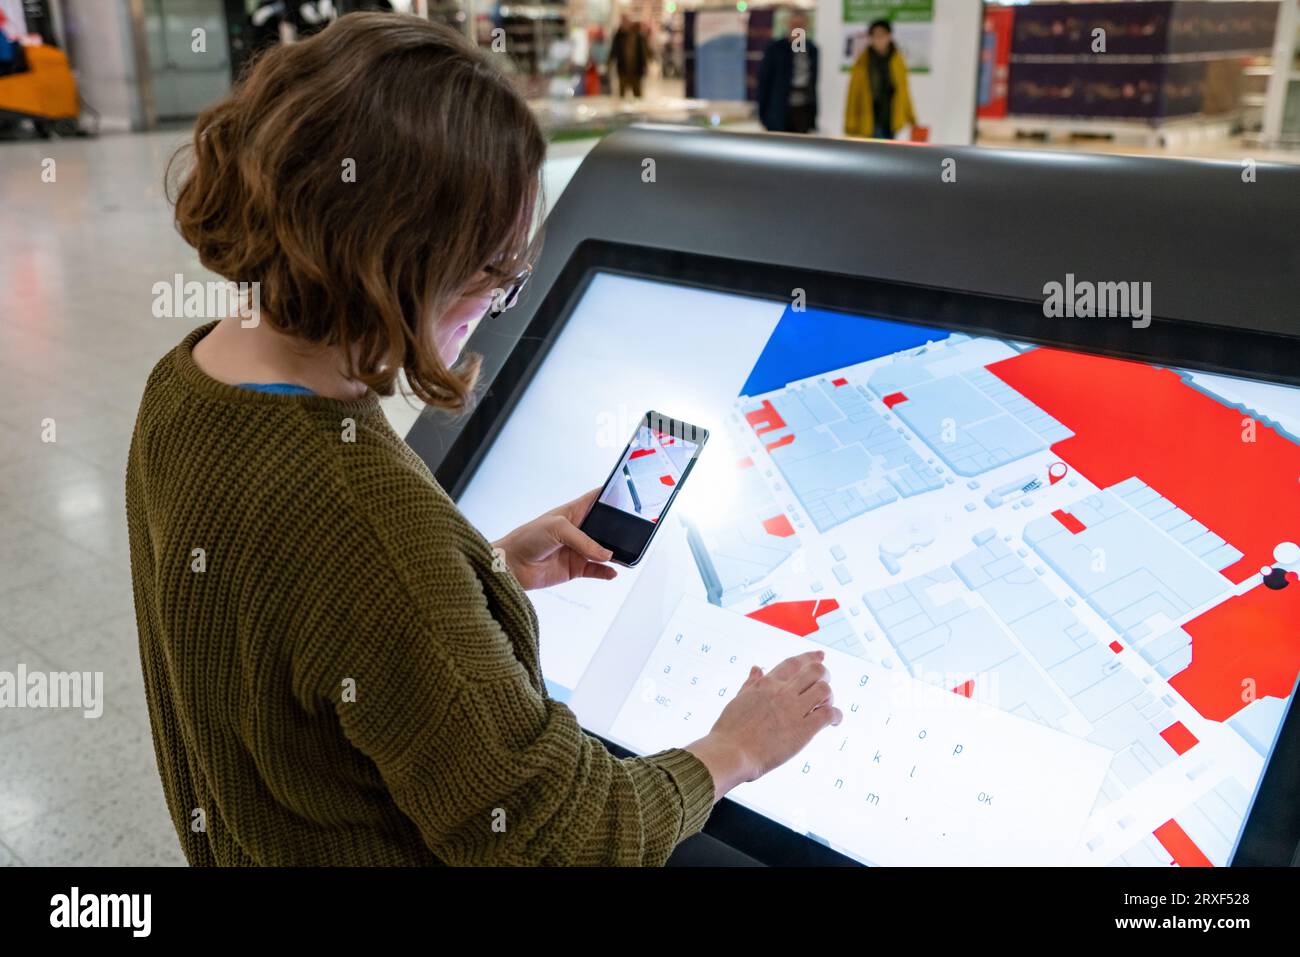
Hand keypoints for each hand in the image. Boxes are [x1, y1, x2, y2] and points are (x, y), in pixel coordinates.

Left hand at [492, 488, 617, 590]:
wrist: (511, 565)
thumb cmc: (528, 538)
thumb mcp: (557, 528)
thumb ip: (584, 540)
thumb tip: (606, 554)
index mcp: (574, 512)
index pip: (597, 499)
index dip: (612, 495)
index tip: (629, 494)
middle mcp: (578, 530)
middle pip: (606, 527)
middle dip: (619, 530)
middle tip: (634, 532)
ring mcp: (578, 550)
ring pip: (604, 551)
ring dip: (616, 553)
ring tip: (628, 555)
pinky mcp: (575, 568)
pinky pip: (597, 570)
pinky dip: (607, 572)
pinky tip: (613, 572)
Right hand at [685, 650, 841, 800]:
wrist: (731, 752)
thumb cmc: (730, 730)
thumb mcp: (739, 699)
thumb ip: (751, 683)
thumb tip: (756, 668)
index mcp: (766, 684)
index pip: (793, 663)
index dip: (809, 657)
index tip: (820, 656)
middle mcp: (782, 692)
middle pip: (814, 671)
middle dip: (824, 676)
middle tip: (824, 686)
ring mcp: (794, 709)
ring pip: (824, 690)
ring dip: (829, 697)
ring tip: (825, 707)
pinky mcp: (804, 729)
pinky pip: (828, 714)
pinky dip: (836, 716)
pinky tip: (833, 723)